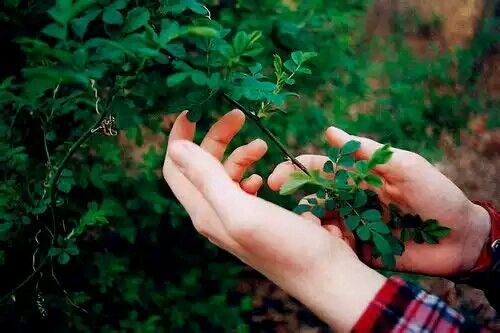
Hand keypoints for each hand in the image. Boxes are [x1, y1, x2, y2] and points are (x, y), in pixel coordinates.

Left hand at [163, 110, 385, 331]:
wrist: (326, 275)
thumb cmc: (287, 246)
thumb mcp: (243, 210)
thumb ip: (207, 179)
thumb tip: (176, 148)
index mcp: (205, 212)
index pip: (175, 168)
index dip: (179, 137)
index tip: (195, 110)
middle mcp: (215, 215)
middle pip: (202, 165)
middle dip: (217, 136)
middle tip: (240, 115)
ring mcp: (237, 217)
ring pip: (226, 173)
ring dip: (240, 153)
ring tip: (263, 146)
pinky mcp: (258, 218)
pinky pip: (245, 186)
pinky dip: (252, 172)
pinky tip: (266, 176)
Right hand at [268, 126, 490, 275]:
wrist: (460, 238)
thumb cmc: (437, 195)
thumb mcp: (406, 167)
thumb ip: (369, 152)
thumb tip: (330, 131)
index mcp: (361, 178)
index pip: (323, 169)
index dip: (298, 169)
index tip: (277, 174)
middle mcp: (353, 200)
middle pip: (315, 195)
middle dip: (293, 196)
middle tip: (273, 199)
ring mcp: (356, 225)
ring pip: (321, 221)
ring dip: (309, 221)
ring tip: (308, 224)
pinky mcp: (362, 248)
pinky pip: (336, 245)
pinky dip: (327, 243)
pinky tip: (328, 242)